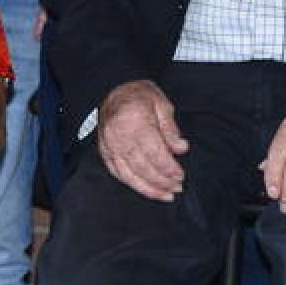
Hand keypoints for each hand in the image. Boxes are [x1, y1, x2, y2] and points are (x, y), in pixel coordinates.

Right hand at [97, 79, 188, 200]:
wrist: (114, 89)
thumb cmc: (139, 95)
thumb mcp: (162, 104)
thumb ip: (171, 129)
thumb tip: (180, 149)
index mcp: (135, 121)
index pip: (154, 152)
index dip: (168, 167)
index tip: (181, 175)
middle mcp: (119, 136)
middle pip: (142, 167)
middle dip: (162, 181)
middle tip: (177, 188)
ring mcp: (109, 146)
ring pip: (129, 175)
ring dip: (149, 189)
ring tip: (165, 195)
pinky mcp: (105, 152)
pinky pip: (118, 174)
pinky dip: (133, 184)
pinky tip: (147, 189)